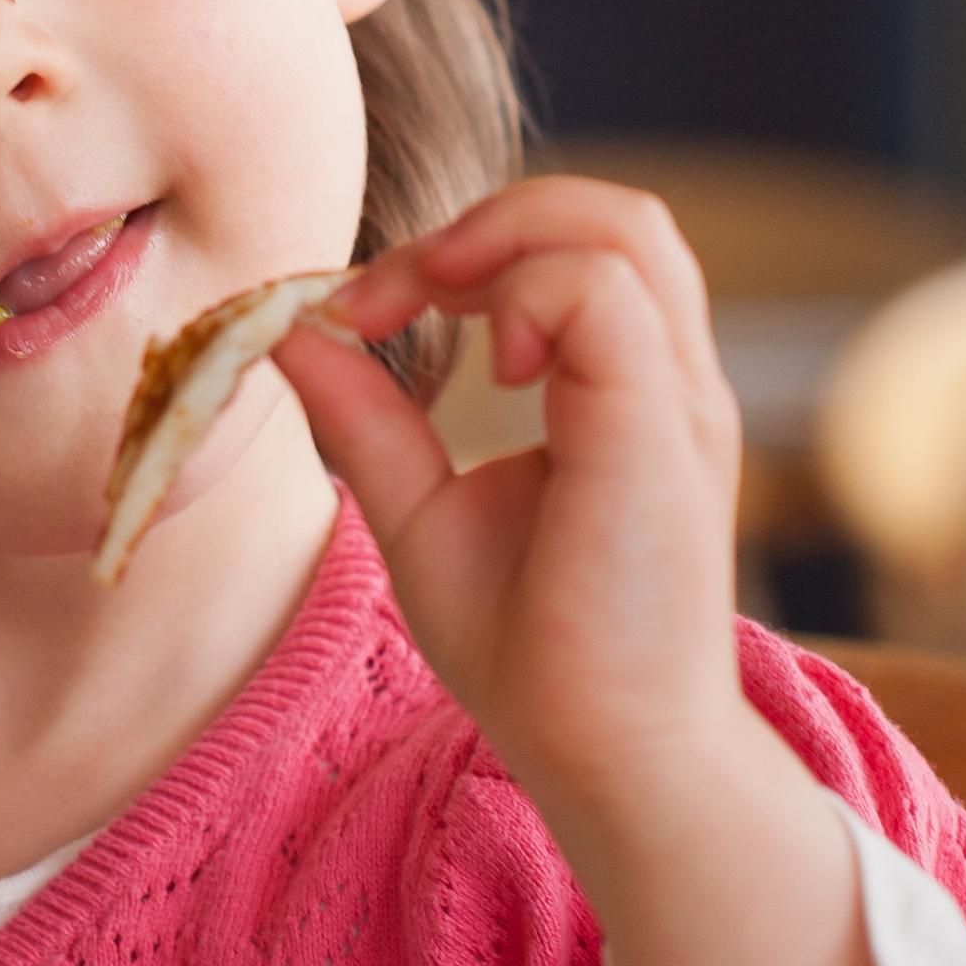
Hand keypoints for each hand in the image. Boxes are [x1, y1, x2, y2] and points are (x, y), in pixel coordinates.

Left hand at [273, 179, 874, 965]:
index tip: (364, 310)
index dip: (459, 248)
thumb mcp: (420, 513)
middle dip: (491, 217)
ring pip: (626, 225)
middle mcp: (665, 382)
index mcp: (622, 392)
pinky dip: (526, 295)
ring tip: (449, 312)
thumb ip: (366, 419)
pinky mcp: (661, 430)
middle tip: (406, 289)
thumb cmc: (532, 653)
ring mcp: (675, 400)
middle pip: (616, 210)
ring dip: (511, 238)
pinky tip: (492, 375)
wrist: (602, 755)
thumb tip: (290, 330)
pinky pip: (606, 292)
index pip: (574, 247)